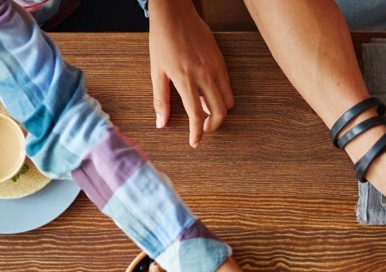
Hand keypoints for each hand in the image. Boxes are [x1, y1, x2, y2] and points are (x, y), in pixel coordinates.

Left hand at [149, 0, 233, 146]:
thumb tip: (161, 123)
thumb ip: (160, 100)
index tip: (195, 143)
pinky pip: (228, 87)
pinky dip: (221, 97)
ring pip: (228, 102)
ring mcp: (216, 68)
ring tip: (204, 110)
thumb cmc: (162, 41)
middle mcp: (204, 75)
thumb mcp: (156, 71)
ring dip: (219, 112)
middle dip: (213, 126)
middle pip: (220, 112)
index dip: (197, 133)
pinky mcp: (222, 62)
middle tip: (202, 128)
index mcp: (185, 79)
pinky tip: (207, 94)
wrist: (175, 14)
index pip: (196, 115)